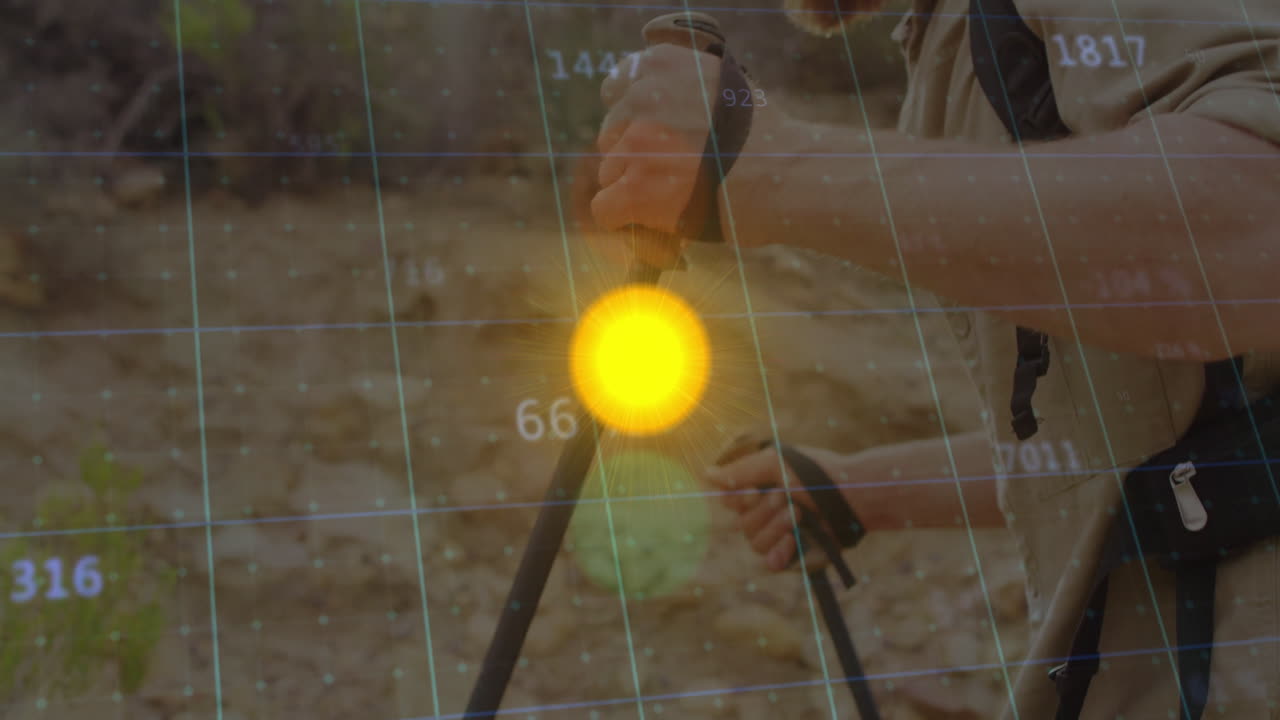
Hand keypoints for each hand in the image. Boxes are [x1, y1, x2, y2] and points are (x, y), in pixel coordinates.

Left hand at [591, 45, 776, 266]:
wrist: (785, 177)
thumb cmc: (767, 139)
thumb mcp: (727, 86)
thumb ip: (685, 89)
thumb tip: (655, 108)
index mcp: (662, 65)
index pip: (616, 88)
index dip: (631, 118)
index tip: (650, 137)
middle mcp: (642, 98)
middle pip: (612, 134)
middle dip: (633, 155)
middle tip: (671, 173)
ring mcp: (635, 145)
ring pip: (610, 173)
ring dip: (634, 188)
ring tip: (675, 198)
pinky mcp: (633, 189)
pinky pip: (604, 209)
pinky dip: (623, 220)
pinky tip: (650, 222)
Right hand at [703, 436, 850, 571]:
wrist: (853, 495)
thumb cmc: (817, 474)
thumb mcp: (774, 464)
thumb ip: (739, 472)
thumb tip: (705, 475)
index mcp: (761, 492)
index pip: (730, 502)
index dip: (738, 499)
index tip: (755, 490)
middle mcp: (767, 515)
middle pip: (742, 524)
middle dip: (764, 511)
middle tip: (787, 498)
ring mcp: (781, 537)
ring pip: (755, 542)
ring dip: (775, 527)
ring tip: (799, 515)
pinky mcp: (795, 556)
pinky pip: (770, 563)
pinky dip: (778, 552)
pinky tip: (791, 541)